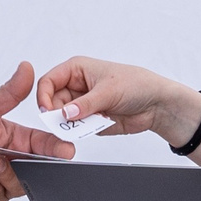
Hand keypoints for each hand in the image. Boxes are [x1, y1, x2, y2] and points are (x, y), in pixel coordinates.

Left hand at [0, 62, 76, 200]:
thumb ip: (8, 94)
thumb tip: (26, 69)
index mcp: (10, 136)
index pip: (41, 142)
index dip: (55, 147)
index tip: (65, 150)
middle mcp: (9, 157)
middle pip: (36, 166)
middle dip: (30, 164)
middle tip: (17, 160)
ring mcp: (0, 178)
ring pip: (20, 182)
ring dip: (4, 173)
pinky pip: (2, 196)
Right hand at [36, 57, 200, 147]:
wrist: (157, 105)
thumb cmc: (137, 85)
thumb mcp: (109, 91)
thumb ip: (85, 104)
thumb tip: (65, 114)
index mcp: (76, 69)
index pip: (48, 81)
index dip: (44, 96)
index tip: (48, 111)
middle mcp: (76, 86)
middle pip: (52, 102)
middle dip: (57, 114)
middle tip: (66, 123)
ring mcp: (82, 104)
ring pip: (63, 118)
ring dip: (70, 124)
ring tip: (87, 124)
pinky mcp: (89, 120)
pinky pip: (76, 128)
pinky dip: (81, 131)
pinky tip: (96, 125)